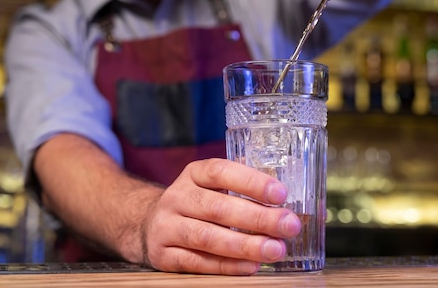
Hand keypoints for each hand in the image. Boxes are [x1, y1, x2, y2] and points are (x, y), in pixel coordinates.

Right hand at [142, 158, 301, 274]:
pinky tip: (251, 266)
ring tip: (274, 249)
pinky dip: (227, 266)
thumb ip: (239, 186)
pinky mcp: (163, 255)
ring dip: (245, 245)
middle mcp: (177, 197)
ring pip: (207, 237)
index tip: (280, 193)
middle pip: (218, 207)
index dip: (251, 182)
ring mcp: (167, 226)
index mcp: (193, 174)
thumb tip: (282, 196)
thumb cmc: (195, 204)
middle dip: (258, 217)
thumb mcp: (210, 186)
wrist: (149, 224)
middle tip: (288, 225)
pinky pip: (197, 262)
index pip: (221, 171)